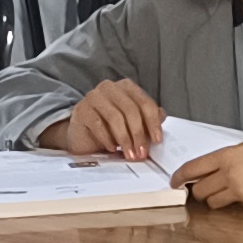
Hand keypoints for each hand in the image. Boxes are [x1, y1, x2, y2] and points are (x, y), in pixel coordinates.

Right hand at [49, 79, 166, 158]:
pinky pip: (98, 125)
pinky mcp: (81, 110)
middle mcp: (109, 88)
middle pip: (131, 110)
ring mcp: (93, 97)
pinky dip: (108, 139)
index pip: (144, 102)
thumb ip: (147, 119)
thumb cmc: (110, 129)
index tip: (157, 140)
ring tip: (130, 154)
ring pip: (115, 117)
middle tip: (142, 152)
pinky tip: (112, 149)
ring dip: (125, 139)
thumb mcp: (133, 124)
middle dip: (139, 134)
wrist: (83, 137)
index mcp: (126, 87)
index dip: (153, 122)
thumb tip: (161, 118)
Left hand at [173, 135, 242, 209]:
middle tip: (206, 192)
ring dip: (217, 201)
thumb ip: (226, 160)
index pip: (192, 168)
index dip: (179, 177)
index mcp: (227, 155)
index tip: (174, 183)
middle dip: (199, 193)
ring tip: (233, 193)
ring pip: (213, 203)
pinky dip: (239, 205)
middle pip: (198, 190)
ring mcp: (240, 189)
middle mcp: (229, 172)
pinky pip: (235, 209)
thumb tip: (209, 172)